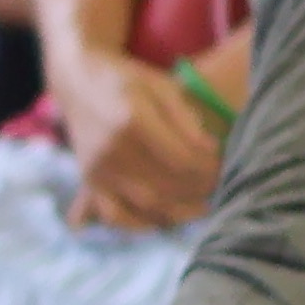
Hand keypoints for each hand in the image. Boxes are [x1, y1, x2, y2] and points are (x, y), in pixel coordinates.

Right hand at [57, 53, 224, 230]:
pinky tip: (164, 219)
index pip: (183, 159)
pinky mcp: (90, 181)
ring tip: (202, 206)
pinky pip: (116, 214)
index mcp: (133, 121)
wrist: (78, 81)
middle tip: (220, 188)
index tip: (226, 168)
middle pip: (168, 185)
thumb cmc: (127, 80)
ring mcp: (98, 169)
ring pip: (147, 204)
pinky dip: (141, 224)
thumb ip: (186, 118)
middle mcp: (112, 150)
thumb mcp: (161, 86)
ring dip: (180, 210)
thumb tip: (212, 151)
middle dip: (200, 191)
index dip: (210, 169)